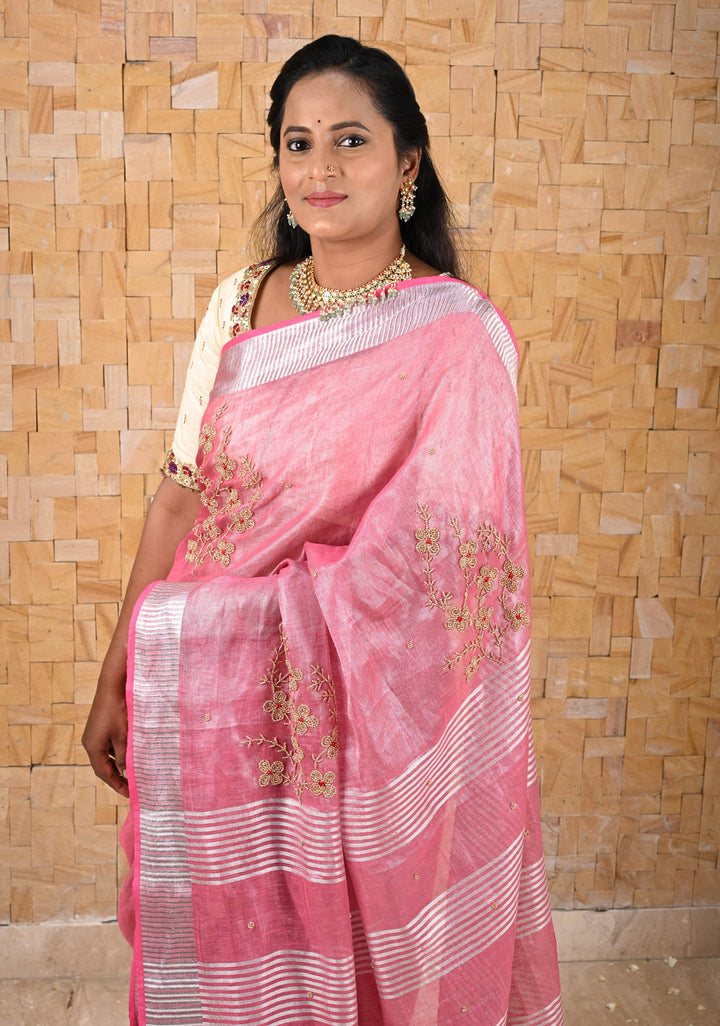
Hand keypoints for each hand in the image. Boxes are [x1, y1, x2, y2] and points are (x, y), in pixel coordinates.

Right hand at [82, 665, 129, 797]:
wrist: (112, 687)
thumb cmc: (118, 711)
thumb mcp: (123, 737)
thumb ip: (123, 756)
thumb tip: (124, 773)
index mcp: (93, 747)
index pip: (104, 773)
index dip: (116, 784)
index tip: (129, 793)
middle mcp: (89, 742)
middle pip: (102, 766)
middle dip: (115, 778)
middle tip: (130, 787)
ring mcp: (93, 735)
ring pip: (104, 756)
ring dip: (116, 765)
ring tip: (131, 773)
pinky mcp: (98, 728)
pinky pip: (106, 746)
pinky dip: (116, 753)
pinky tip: (127, 755)